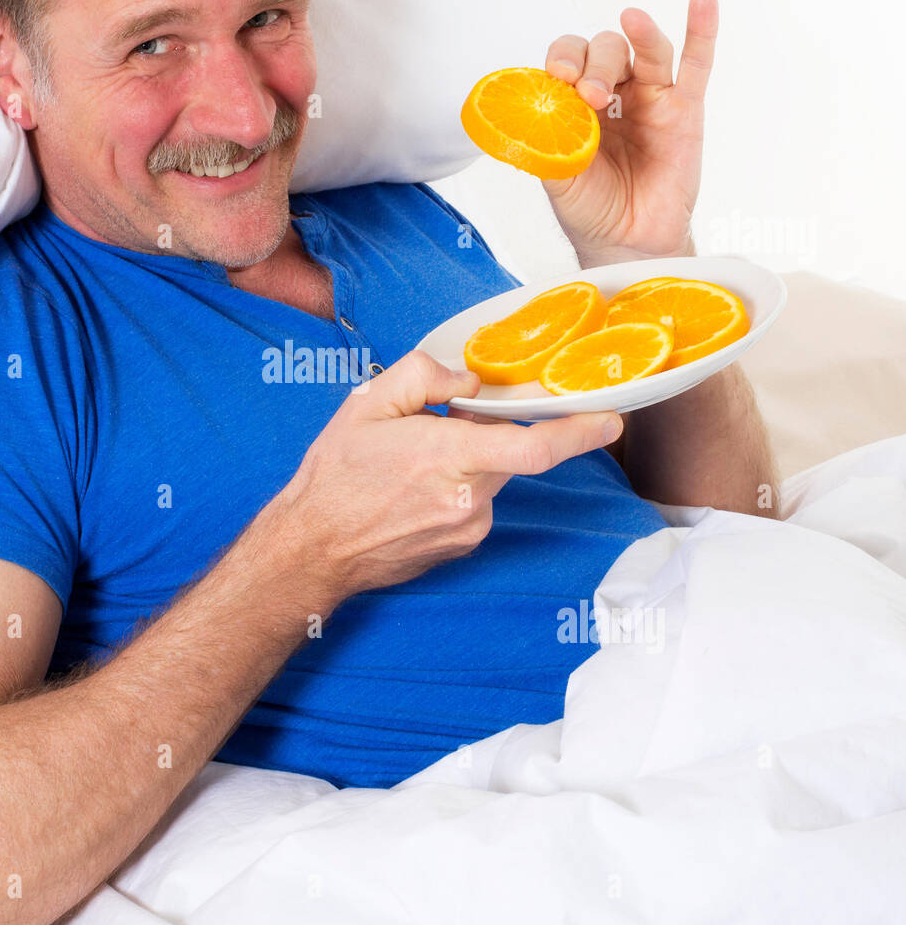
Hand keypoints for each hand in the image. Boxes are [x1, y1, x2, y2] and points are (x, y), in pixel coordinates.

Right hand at [273, 350, 621, 599]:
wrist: (312, 549)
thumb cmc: (334, 476)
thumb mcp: (368, 402)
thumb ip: (427, 376)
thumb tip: (472, 382)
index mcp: (446, 456)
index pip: (533, 445)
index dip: (580, 431)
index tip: (612, 417)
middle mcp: (468, 498)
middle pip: (512, 452)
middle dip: (493, 430)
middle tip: (445, 424)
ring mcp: (469, 527)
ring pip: (493, 476)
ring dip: (468, 460)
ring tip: (409, 466)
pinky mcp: (464, 545)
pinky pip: (478, 501)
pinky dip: (458, 486)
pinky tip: (413, 491)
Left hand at [541, 0, 717, 268]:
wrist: (626, 242)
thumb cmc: (590, 208)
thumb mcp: (558, 178)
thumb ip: (547, 144)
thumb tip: (532, 115)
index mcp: (576, 102)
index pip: (568, 61)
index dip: (563, 60)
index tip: (558, 76)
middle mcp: (614, 92)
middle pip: (606, 52)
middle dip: (597, 65)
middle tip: (592, 95)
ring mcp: (651, 97)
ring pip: (647, 52)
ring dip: (639, 36)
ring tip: (632, 21)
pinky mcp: (684, 109)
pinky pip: (696, 64)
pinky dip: (701, 30)